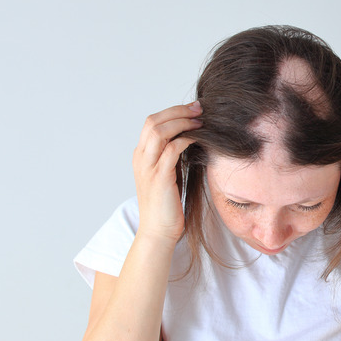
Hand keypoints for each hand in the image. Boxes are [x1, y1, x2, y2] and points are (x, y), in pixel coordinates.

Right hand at [132, 101, 202, 243]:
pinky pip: (171, 150)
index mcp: (141, 155)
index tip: (193, 109)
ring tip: (200, 121)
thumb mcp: (168, 174)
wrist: (158, 231)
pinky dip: (185, 140)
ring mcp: (148, 167)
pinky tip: (198, 139)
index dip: (172, 111)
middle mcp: (141, 158)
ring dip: (181, 122)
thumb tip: (189, 137)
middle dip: (178, 111)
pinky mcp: (159, 177)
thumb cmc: (167, 205)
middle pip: (153, 121)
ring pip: (159, 131)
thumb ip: (172, 156)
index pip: (152, 122)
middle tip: (199, 108)